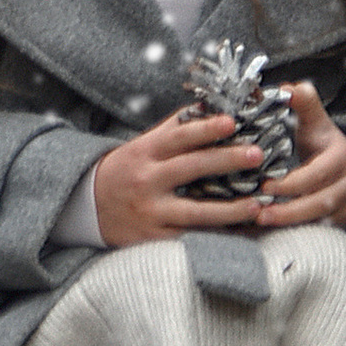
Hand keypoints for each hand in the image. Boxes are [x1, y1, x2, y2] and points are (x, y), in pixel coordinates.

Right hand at [91, 108, 271, 245]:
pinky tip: (241, 233)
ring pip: (195, 211)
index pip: (179, 136)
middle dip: (227, 161)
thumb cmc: (126, 169)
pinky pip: (191, 238)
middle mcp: (148, 180)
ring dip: (229, 209)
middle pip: (192, 168)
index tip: (232, 122)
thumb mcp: (143, 144)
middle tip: (257, 154)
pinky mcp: (155, 239)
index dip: (206, 128)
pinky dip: (218, 236)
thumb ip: (174, 127)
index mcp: (146, 151)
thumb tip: (209, 106)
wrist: (87, 206)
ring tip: (258, 204)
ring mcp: (152, 212)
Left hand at [249, 85, 345, 232]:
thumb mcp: (318, 122)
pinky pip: (318, 235)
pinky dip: (293, 236)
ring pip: (319, 222)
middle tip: (258, 210)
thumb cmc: (324, 145)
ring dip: (289, 224)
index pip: (316, 173)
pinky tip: (268, 236)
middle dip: (287, 209)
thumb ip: (304, 102)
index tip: (266, 185)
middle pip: (318, 202)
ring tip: (260, 223)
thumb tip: (287, 88)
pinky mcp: (340, 225)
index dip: (292, 182)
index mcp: (340, 157)